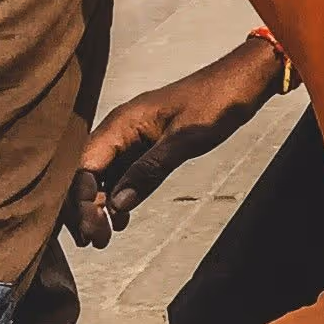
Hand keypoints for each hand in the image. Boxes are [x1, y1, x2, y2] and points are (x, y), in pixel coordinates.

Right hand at [66, 39, 283, 243]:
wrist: (241, 80)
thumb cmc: (216, 102)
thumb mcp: (185, 139)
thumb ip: (150, 170)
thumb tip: (117, 205)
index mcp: (121, 123)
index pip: (83, 168)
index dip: (82, 203)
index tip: (93, 232)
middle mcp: (119, 129)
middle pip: (85, 174)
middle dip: (84, 210)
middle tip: (95, 242)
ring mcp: (131, 137)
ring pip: (102, 176)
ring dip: (99, 207)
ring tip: (104, 238)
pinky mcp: (146, 144)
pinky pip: (122, 173)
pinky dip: (118, 196)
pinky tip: (122, 220)